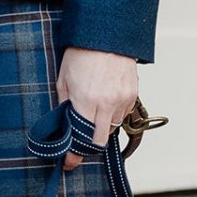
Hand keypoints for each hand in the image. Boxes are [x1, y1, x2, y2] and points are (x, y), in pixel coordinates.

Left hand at [57, 47, 137, 168]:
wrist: (106, 33)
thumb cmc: (81, 53)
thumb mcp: (63, 80)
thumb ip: (64, 105)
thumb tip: (64, 126)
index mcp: (86, 101)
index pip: (81, 139)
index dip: (74, 156)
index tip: (69, 163)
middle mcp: (107, 104)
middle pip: (100, 140)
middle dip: (89, 144)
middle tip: (80, 140)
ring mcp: (122, 99)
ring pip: (113, 127)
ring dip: (103, 126)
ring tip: (93, 111)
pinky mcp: (133, 93)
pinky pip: (124, 114)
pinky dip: (114, 113)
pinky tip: (106, 100)